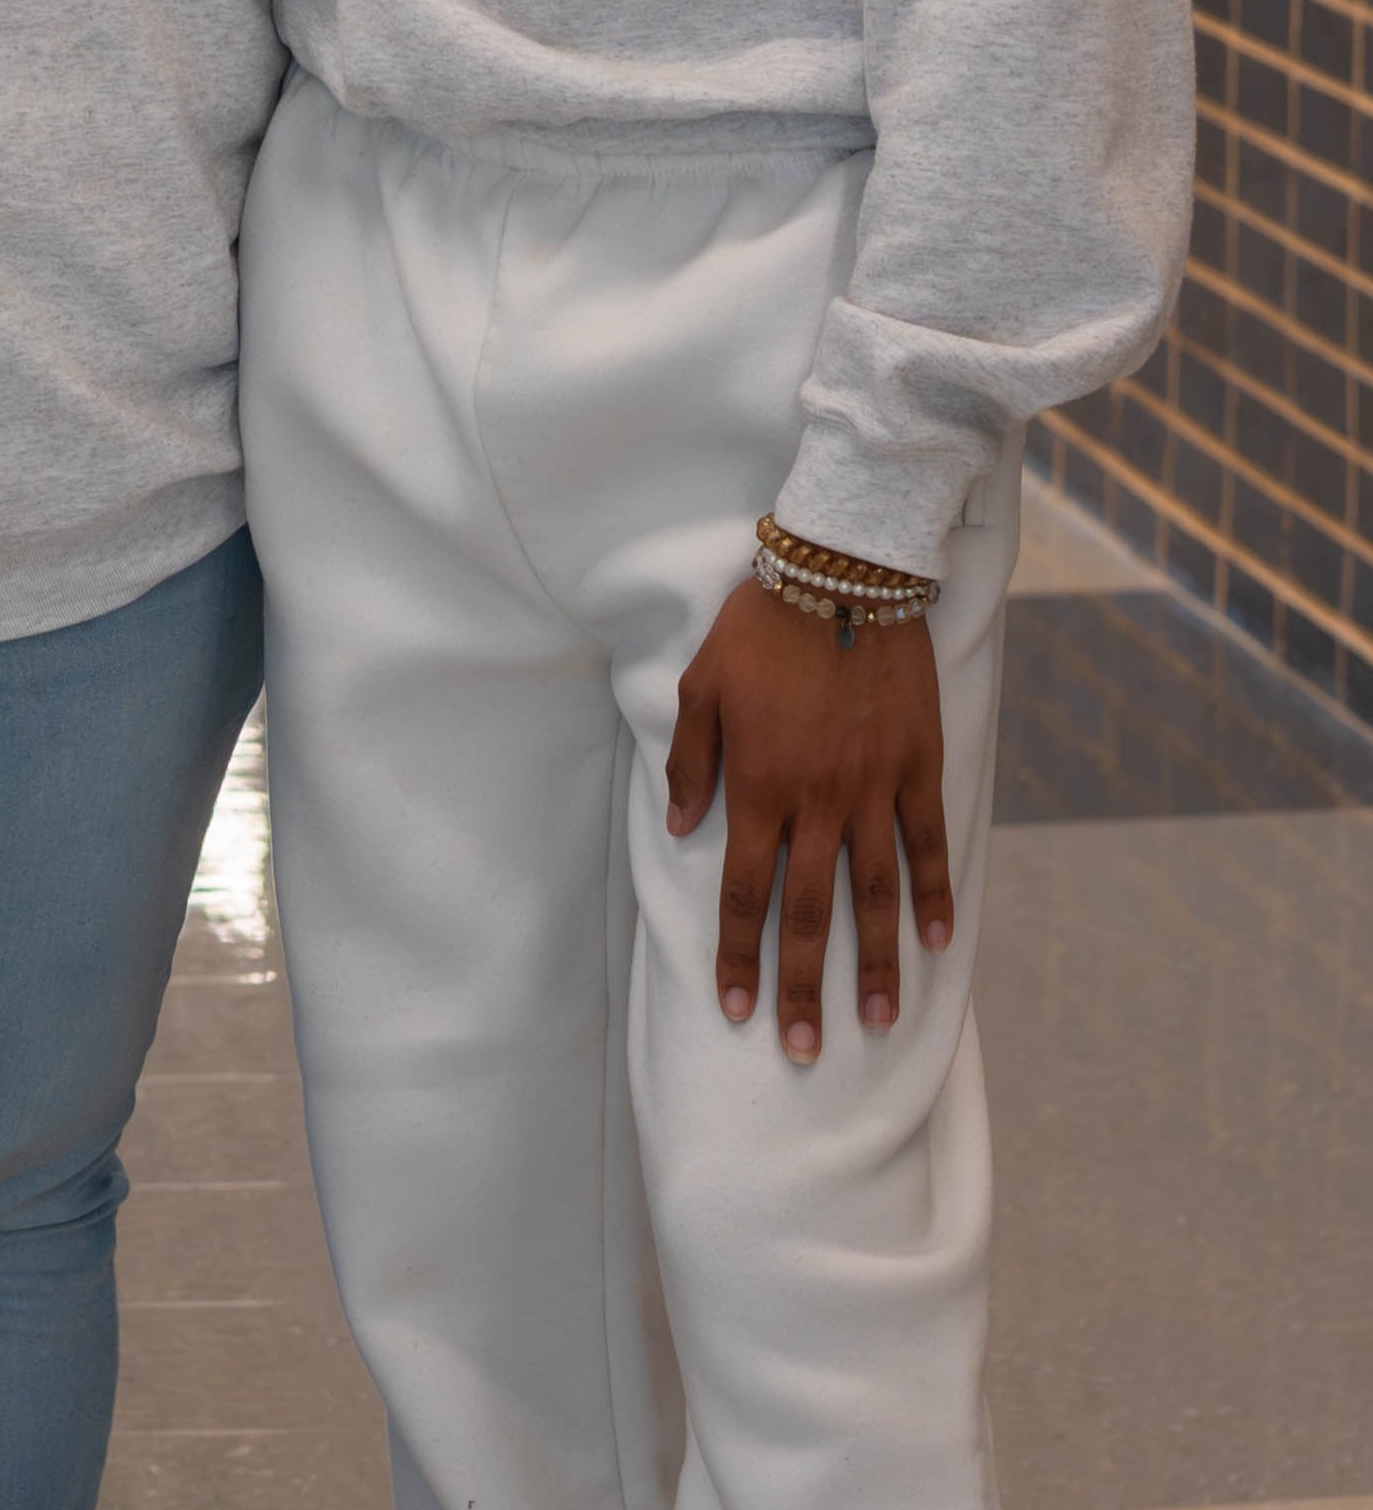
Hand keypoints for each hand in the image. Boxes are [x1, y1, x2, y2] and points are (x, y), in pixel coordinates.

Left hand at [667, 577, 951, 1059]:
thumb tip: (687, 831)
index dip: (738, 955)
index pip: (743, 892)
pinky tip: (938, 945)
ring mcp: (874, 789)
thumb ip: (693, 766)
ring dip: (877, 963)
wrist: (841, 577)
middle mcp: (817, 801)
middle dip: (802, 985)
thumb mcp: (701, 689)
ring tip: (878, 1021)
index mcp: (758, 787)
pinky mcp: (919, 767)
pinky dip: (935, 896)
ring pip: (874, 894)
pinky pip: (928, 844)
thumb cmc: (757, 630)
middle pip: (808, 912)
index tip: (735, 1009)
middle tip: (805, 1049)